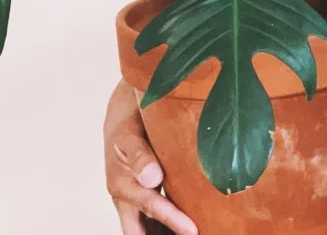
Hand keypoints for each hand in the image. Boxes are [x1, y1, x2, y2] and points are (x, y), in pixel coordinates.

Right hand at [104, 79, 197, 234]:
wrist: (123, 111)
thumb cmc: (128, 120)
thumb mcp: (130, 133)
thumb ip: (140, 154)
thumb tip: (152, 178)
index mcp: (122, 184)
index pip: (151, 207)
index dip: (172, 221)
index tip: (192, 231)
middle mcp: (126, 196)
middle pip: (141, 231)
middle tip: (193, 234)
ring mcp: (134, 196)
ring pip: (147, 226)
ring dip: (166, 232)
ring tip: (196, 230)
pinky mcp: (144, 193)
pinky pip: (153, 215)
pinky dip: (167, 223)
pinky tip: (187, 225)